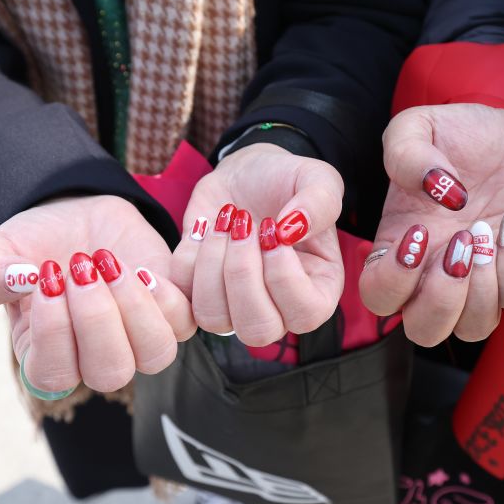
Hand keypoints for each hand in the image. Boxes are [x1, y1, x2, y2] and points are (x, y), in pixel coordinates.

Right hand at [0, 196, 195, 394]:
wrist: (78, 215)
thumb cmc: (34, 245)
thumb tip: (21, 279)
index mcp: (48, 355)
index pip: (54, 375)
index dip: (54, 333)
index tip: (47, 281)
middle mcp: (97, 357)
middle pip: (111, 373)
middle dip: (97, 320)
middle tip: (80, 268)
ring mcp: (138, 336)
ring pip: (156, 355)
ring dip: (135, 309)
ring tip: (110, 264)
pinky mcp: (169, 310)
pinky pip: (185, 324)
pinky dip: (167, 298)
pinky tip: (143, 268)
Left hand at [170, 143, 344, 345]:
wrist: (247, 174)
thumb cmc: (289, 182)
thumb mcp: (318, 179)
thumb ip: (321, 201)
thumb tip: (291, 230)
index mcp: (318, 291)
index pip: (305, 314)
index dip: (284, 276)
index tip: (274, 231)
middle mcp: (278, 309)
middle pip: (257, 329)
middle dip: (243, 274)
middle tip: (245, 226)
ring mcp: (235, 307)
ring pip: (214, 319)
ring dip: (212, 266)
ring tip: (224, 223)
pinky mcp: (198, 292)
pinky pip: (182, 295)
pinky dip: (189, 256)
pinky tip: (205, 225)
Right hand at [359, 104, 503, 345]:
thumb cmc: (463, 134)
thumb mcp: (421, 125)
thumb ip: (404, 151)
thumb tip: (435, 191)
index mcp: (399, 248)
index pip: (379, 297)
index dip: (392, 281)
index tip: (418, 233)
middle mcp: (434, 275)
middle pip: (423, 329)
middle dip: (440, 299)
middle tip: (459, 244)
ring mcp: (480, 281)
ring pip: (471, 328)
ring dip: (479, 291)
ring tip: (486, 234)